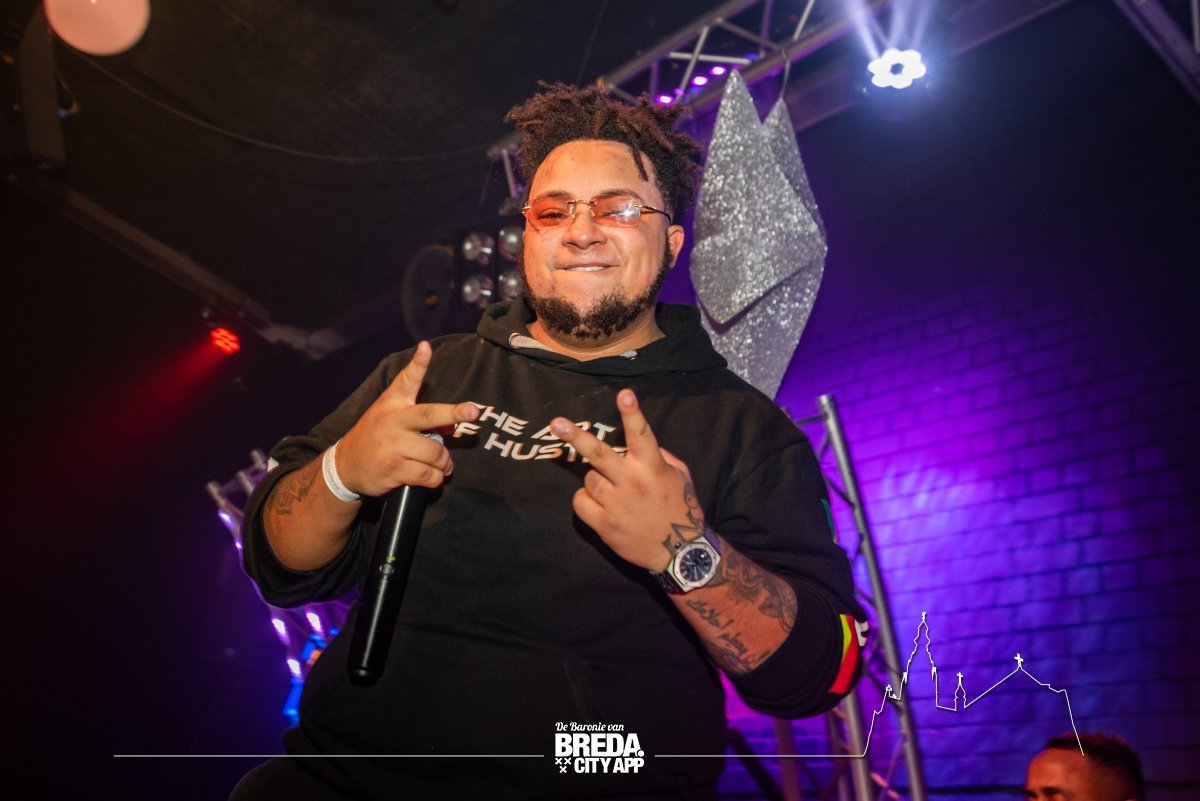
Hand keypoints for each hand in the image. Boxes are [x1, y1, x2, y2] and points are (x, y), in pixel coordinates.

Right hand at [336, 341, 478, 495]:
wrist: (346, 465)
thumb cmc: (376, 436)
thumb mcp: (392, 417)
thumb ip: (422, 418)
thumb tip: (454, 427)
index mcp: (393, 404)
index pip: (407, 380)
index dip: (418, 364)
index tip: (426, 348)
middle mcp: (393, 421)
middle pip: (430, 416)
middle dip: (454, 413)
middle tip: (473, 411)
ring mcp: (392, 446)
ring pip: (436, 453)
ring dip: (445, 463)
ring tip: (443, 465)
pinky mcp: (394, 469)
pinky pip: (428, 475)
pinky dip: (436, 479)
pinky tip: (433, 477)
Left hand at [550, 389, 705, 570]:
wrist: (680, 552)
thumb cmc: (681, 507)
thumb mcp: (681, 475)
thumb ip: (661, 455)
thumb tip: (635, 444)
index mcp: (653, 467)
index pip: (641, 435)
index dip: (632, 413)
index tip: (624, 394)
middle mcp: (632, 482)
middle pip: (598, 454)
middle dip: (576, 436)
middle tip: (556, 424)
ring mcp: (616, 504)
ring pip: (589, 478)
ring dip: (596, 480)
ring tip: (613, 491)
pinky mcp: (605, 524)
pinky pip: (580, 502)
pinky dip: (586, 500)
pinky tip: (600, 505)